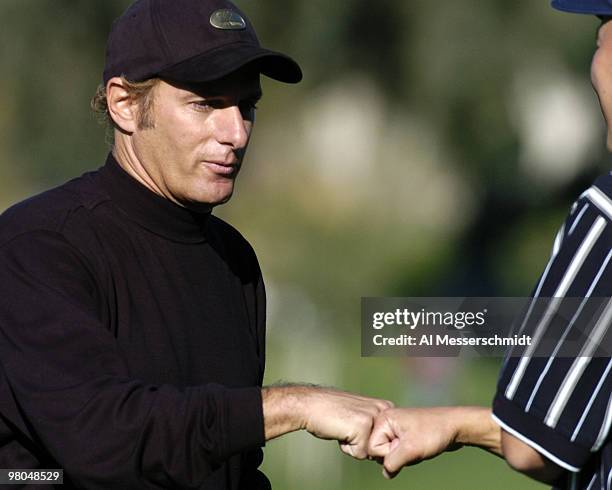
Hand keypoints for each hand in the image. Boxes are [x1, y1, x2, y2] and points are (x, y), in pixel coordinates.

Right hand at [262, 385, 392, 459]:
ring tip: (343, 428)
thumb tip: (384, 452)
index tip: (355, 425)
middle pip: (381, 447)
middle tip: (347, 426)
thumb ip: (375, 424)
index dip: (370, 440)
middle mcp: (383, 410)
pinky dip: (347, 448)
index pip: (389, 440)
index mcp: (385, 406)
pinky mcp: (363, 428)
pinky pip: (360, 454)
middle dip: (363, 444)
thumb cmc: (332, 412)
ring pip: (370, 452)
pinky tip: (339, 430)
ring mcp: (373, 418)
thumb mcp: (360, 412)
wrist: (310, 404)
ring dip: (355, 446)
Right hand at [368, 407, 462, 478]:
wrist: (454, 426)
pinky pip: (398, 453)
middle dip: (396, 455)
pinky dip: (408, 455)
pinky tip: (418, 447)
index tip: (405, 445)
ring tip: (416, 446)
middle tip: (412, 446)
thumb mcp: (410, 450)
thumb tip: (386, 473)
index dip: (389, 453)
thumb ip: (392, 463)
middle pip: (379, 452)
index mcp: (383, 419)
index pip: (372, 448)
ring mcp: (394, 428)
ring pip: (389, 454)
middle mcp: (386, 422)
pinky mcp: (402, 435)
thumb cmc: (433, 432)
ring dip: (403, 457)